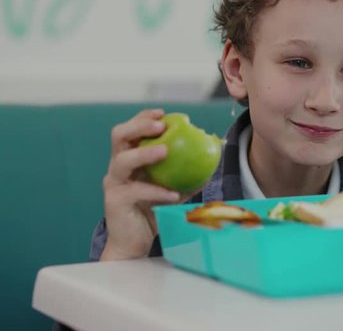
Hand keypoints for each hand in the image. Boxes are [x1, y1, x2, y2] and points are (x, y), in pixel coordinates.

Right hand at [101, 109, 189, 260]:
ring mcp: (113, 183)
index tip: (163, 114)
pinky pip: (137, 191)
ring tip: (165, 150)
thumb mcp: (173, 189)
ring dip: (145, 153)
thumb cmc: (153, 211)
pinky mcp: (115, 201)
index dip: (143, 118)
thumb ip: (187, 174)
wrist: (134, 242)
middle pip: (118, 136)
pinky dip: (157, 191)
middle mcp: (117, 167)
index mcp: (129, 159)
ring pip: (122, 161)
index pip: (130, 130)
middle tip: (161, 126)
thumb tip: (214, 159)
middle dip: (139, 126)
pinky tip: (174, 194)